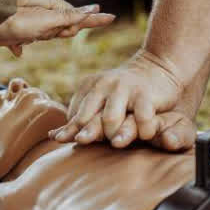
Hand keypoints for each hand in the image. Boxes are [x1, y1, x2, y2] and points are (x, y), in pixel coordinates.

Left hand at [51, 50, 195, 149]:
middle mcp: (104, 86)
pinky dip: (144, 128)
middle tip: (81, 142)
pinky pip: (142, 116)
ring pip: (111, 118)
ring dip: (114, 133)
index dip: (70, 130)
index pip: (76, 115)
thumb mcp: (101, 100)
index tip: (60, 140)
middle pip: (88, 116)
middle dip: (86, 131)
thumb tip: (52, 136)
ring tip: (117, 143)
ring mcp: (124, 88)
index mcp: (89, 87)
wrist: (156, 66)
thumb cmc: (125, 93)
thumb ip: (81, 118)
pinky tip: (146, 135)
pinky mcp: (145, 93)